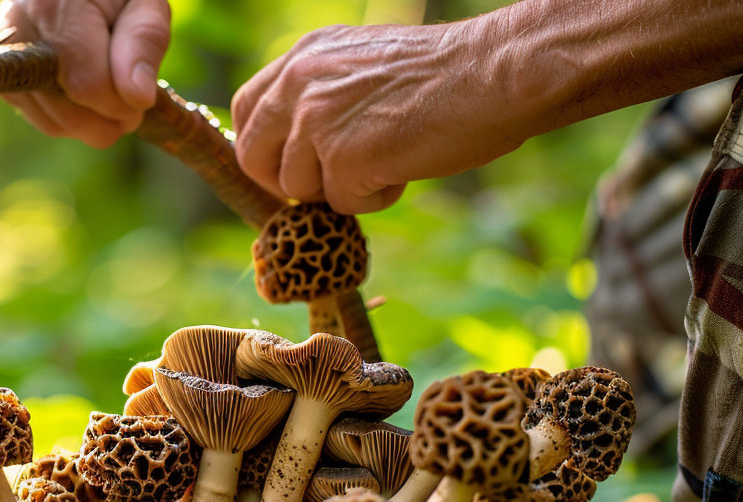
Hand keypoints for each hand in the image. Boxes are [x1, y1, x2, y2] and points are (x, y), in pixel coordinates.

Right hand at [0, 0, 170, 148]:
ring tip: (110, 89)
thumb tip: (138, 98)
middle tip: (131, 97)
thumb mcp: (143, 1)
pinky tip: (87, 91)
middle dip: (110, 119)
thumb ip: (144, 41)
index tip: (143, 95)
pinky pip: (44, 120)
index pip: (89, 86)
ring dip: (93, 122)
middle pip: (69, 114)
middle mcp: (17, 35)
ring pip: (56, 124)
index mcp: (51, 8)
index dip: (123, 103)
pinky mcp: (6, 81)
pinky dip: (73, 118)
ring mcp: (6, 62)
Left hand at [231, 21, 527, 213]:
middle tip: (335, 181)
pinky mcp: (342, 159)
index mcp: (303, 56)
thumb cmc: (445, 75)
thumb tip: (295, 149)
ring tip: (390, 158)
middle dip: (287, 183)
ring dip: (341, 190)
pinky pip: (341, 205)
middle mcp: (299, 82)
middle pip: (254, 158)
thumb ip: (321, 96)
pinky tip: (406, 167)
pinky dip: (375, 199)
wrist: (496, 73)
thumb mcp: (362, 68)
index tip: (289, 167)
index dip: (262, 149)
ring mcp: (316, 121)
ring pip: (299, 189)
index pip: (246, 110)